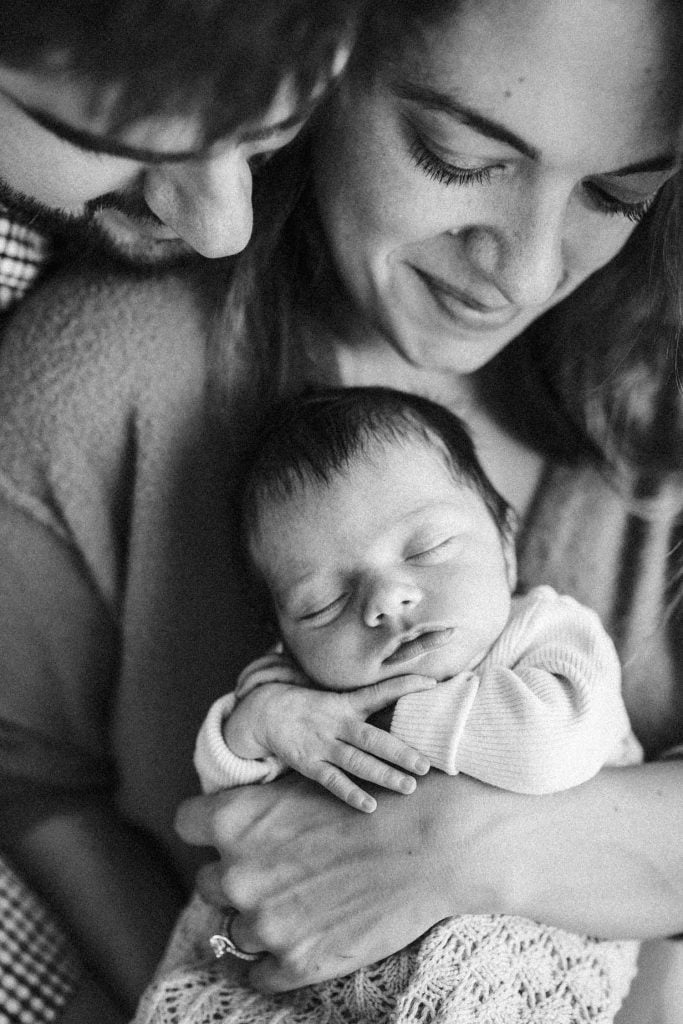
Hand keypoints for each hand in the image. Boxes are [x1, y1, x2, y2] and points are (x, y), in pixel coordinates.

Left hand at [176, 772, 469, 991]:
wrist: (433, 840)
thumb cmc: (373, 801)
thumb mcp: (304, 786)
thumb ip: (259, 809)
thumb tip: (234, 827)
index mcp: (235, 820)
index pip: (187, 822)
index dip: (210, 829)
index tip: (232, 834)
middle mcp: (237, 873)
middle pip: (209, 883)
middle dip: (240, 877)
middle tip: (283, 871)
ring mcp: (266, 923)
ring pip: (236, 930)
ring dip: (261, 919)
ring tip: (305, 903)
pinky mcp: (296, 963)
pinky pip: (259, 974)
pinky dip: (278, 962)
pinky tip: (306, 939)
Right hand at [227, 675, 434, 811]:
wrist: (267, 711)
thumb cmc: (314, 707)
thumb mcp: (339, 698)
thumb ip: (368, 702)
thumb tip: (410, 696)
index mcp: (346, 703)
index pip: (378, 692)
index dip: (403, 686)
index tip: (431, 683)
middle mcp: (336, 723)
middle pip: (371, 738)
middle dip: (399, 751)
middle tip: (425, 764)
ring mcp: (322, 745)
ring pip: (356, 762)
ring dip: (383, 775)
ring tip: (409, 786)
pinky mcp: (309, 764)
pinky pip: (332, 781)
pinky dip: (350, 793)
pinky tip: (370, 805)